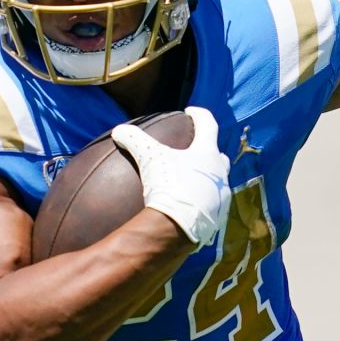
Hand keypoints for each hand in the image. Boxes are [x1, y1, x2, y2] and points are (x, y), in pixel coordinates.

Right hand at [111, 107, 231, 244]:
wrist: (180, 227)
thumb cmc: (169, 186)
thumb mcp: (149, 158)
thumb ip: (135, 140)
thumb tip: (118, 130)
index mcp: (207, 153)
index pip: (208, 125)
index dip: (199, 115)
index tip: (190, 112)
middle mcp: (220, 173)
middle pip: (218, 155)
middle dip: (207, 150)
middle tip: (194, 149)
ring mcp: (221, 197)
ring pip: (217, 182)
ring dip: (206, 178)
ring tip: (191, 180)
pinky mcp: (218, 218)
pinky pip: (211, 205)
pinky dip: (202, 201)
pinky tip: (189, 206)